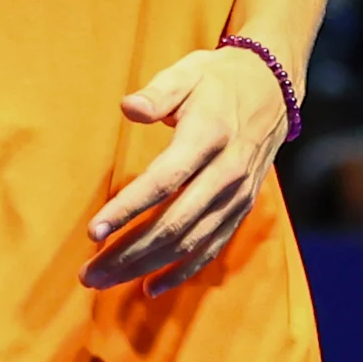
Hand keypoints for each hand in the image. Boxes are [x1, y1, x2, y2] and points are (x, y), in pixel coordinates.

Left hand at [86, 45, 291, 293]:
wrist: (274, 88)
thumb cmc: (218, 79)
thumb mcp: (187, 73)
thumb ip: (157, 94)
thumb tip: (129, 108)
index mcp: (208, 136)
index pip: (164, 181)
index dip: (128, 208)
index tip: (94, 232)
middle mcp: (226, 173)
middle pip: (173, 223)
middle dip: (128, 252)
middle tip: (88, 273)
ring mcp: (236, 196)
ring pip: (189, 243)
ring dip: (146, 267)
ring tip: (105, 280)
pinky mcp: (242, 208)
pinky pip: (212, 247)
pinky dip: (182, 272)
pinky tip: (151, 288)